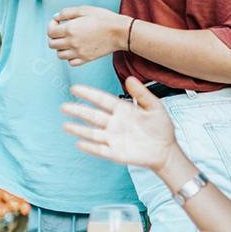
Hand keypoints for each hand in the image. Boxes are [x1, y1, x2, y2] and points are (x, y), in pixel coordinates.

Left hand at [48, 6, 129, 65]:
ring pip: (59, 55)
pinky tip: (75, 49)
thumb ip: (66, 13)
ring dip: (60, 47)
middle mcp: (72, 42)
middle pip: (52, 44)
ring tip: (68, 40)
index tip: (57, 22)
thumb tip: (56, 18)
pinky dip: (70, 57)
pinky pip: (71, 62)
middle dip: (54, 36)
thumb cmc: (104, 19)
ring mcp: (78, 53)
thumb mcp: (84, 9)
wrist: (120, 32)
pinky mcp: (86, 59)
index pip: (50, 32)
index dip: (51, 25)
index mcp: (70, 29)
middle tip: (61, 31)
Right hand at [62, 77, 178, 170]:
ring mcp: (113, 138)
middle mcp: (114, 123)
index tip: (75, 88)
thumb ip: (142, 94)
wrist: (166, 150)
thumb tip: (130, 78)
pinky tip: (80, 143)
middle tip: (64, 106)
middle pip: (93, 116)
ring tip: (66, 126)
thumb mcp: (155, 107)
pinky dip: (90, 147)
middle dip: (78, 111)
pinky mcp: (115, 153)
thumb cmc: (160, 127)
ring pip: (92, 133)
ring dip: (79, 129)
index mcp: (122, 109)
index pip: (102, 100)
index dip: (89, 94)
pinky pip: (100, 150)